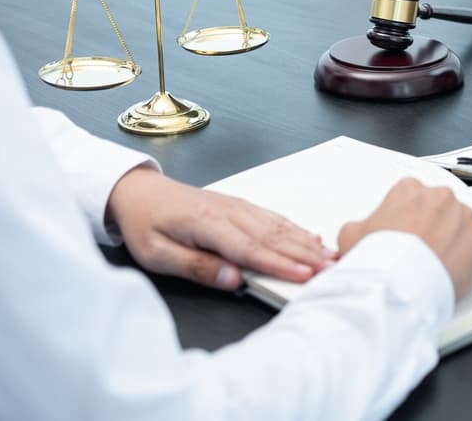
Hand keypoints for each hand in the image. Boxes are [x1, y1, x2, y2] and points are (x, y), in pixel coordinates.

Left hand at [107, 167, 332, 289]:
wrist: (139, 192)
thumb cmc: (146, 224)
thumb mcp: (155, 254)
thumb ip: (195, 266)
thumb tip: (232, 279)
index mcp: (207, 223)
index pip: (250, 248)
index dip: (280, 264)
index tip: (304, 275)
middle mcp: (229, 211)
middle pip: (273, 236)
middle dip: (305, 254)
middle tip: (331, 269)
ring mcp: (238, 206)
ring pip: (279, 226)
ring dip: (307, 243)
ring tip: (331, 257)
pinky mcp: (241, 206)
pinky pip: (274, 218)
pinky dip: (297, 229)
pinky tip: (313, 238)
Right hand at [337, 177, 471, 299]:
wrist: (400, 286)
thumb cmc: (378, 260)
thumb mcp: (350, 234)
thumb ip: (361, 224)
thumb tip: (362, 231)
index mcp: (410, 189)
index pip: (413, 195)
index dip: (408, 217)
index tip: (407, 233)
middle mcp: (440, 196)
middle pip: (440, 208)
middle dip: (434, 226)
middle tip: (422, 250)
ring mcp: (464, 215)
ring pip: (462, 224)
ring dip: (453, 239)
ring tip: (436, 263)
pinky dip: (470, 255)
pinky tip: (453, 269)